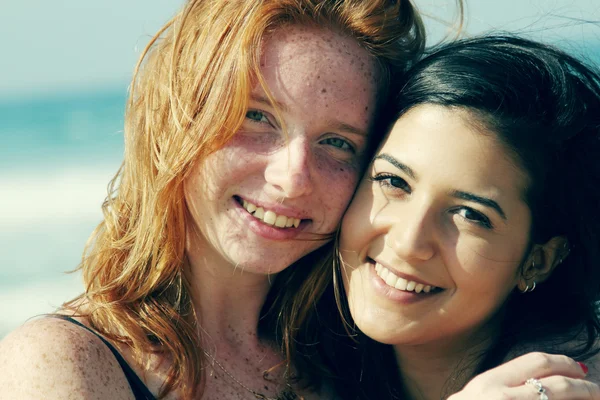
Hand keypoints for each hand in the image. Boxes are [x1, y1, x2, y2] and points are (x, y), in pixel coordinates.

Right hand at [448, 352, 599, 399]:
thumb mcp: (475, 394)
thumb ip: (500, 385)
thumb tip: (536, 382)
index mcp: (491, 381)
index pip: (536, 362)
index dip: (563, 362)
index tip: (578, 369)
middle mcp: (503, 395)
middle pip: (556, 383)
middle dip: (583, 385)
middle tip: (596, 389)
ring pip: (558, 398)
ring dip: (583, 398)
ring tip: (594, 398)